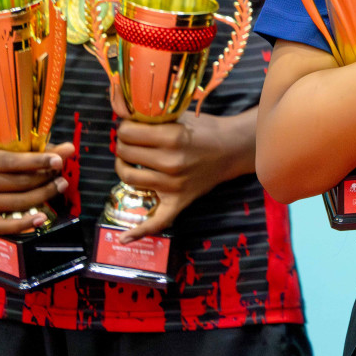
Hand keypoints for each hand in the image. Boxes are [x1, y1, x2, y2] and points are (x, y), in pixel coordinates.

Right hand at [0, 141, 73, 235]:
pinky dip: (23, 224)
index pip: (11, 162)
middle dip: (45, 180)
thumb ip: (41, 148)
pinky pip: (2, 226)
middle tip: (61, 177)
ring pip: (16, 202)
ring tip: (58, 188)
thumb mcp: (13, 146)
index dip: (37, 162)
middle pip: (17, 183)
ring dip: (42, 196)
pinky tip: (41, 217)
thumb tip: (69, 149)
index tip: (59, 161)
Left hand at [113, 112, 250, 240]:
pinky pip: (157, 221)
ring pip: (129, 178)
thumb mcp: (181, 117)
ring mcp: (174, 185)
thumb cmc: (206, 130)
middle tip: (129, 142)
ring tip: (129, 161)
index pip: (128, 133)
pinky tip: (123, 238)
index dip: (124, 128)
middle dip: (123, 144)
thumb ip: (154, 118)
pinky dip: (140, 231)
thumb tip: (122, 118)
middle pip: (125, 153)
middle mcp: (171, 162)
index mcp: (172, 137)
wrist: (233, 148)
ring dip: (123, 167)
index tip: (129, 127)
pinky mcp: (179, 201)